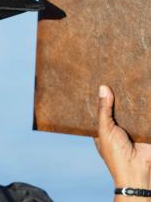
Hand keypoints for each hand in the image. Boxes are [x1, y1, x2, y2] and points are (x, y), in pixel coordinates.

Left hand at [94, 85, 150, 200]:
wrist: (138, 171)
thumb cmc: (115, 154)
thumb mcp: (105, 130)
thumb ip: (104, 111)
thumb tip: (103, 88)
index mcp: (103, 127)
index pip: (100, 108)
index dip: (99, 96)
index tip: (96, 78)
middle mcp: (117, 125)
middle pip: (116, 105)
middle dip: (116, 93)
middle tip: (114, 72)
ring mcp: (132, 125)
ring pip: (131, 106)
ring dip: (131, 96)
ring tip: (128, 76)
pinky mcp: (145, 126)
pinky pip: (145, 111)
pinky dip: (144, 102)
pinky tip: (141, 88)